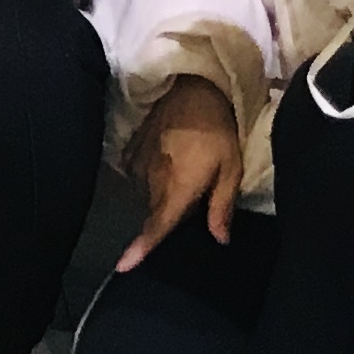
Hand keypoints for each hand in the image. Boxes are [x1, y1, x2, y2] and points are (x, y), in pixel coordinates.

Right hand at [116, 75, 244, 270]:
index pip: (157, 226)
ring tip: (186, 167)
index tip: (122, 267)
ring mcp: (137, 163)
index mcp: (177, 189)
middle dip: (171, 212)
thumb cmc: (217, 129)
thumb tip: (220, 239)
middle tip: (197, 189)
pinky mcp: (131, 148)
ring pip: (148, 192)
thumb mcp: (231, 168)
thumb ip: (222, 206)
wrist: (190, 86)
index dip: (140, 249)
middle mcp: (150, 180)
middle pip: (156, 211)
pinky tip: (170, 156)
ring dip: (163, 191)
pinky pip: (139, 173)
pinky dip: (153, 174)